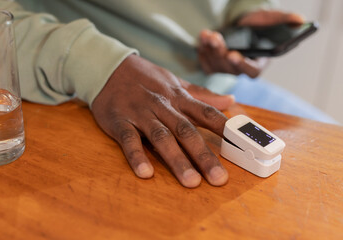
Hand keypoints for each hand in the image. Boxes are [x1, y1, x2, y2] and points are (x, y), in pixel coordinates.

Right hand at [91, 54, 233, 187]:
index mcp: (178, 97)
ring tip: (191, 182)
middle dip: (204, 155)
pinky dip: (137, 156)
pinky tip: (146, 173)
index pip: (206, 113)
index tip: (242, 146)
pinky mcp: (120, 121)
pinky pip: (129, 139)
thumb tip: (230, 100)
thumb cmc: (146, 78)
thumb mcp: (175, 82)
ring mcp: (141, 114)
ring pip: (161, 137)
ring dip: (176, 160)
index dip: (224, 129)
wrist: (110, 67)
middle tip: (219, 178)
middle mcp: (163, 106)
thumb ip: (202, 95)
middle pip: (186, 131)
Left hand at [197, 10, 304, 77]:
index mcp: (258, 63)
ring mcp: (225, 68)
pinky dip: (202, 48)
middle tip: (216, 38)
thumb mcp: (271, 18)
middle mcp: (241, 69)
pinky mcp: (212, 65)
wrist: (240, 22)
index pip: (251, 71)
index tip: (234, 55)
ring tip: (208, 34)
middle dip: (221, 52)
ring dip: (210, 48)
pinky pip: (204, 61)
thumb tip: (300, 20)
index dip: (242, 65)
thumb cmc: (257, 23)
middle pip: (229, 68)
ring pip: (215, 64)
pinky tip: (203, 37)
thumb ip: (284, 19)